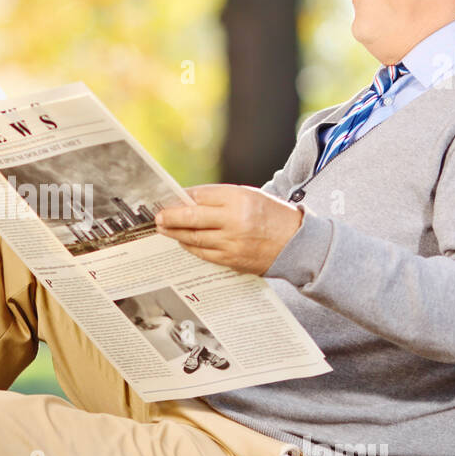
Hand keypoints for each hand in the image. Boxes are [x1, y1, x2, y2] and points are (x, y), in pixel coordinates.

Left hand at [154, 183, 303, 275]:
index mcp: (239, 198)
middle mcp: (234, 220)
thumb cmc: (272, 215)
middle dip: (170, 216)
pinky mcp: (231, 260)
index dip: (182, 197)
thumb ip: (221, 198)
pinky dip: (190, 246)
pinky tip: (182, 241)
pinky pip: (203, 253)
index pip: (200, 195)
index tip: (170, 197)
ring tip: (164, 228)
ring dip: (175, 233)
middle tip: (157, 216)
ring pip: (194, 237)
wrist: (297, 243)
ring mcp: (232, 242)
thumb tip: (189, 200)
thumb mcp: (250, 196)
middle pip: (191, 217)